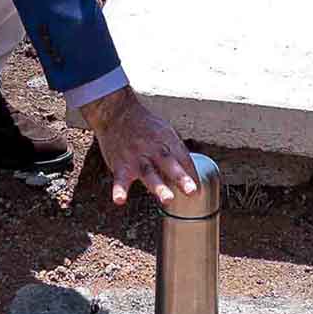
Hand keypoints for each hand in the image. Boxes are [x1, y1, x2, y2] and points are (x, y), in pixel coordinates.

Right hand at [76, 90, 201, 208]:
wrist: (115, 113)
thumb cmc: (143, 125)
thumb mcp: (164, 130)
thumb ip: (176, 151)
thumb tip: (190, 174)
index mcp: (166, 139)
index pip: (183, 157)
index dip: (191, 173)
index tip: (198, 189)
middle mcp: (152, 148)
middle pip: (168, 163)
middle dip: (181, 177)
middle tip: (191, 191)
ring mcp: (136, 157)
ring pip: (148, 173)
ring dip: (158, 187)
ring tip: (167, 199)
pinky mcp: (120, 165)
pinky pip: (119, 180)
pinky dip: (119, 190)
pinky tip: (120, 200)